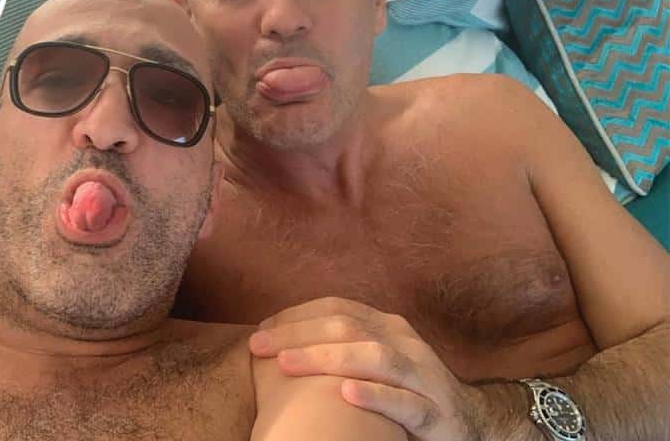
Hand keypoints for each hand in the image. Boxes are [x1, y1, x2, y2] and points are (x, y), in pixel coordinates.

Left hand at [250, 297, 486, 440]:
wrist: (473, 422)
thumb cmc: (406, 391)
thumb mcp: (376, 361)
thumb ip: (342, 347)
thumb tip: (282, 344)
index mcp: (387, 326)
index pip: (337, 309)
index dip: (296, 316)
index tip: (261, 330)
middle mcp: (405, 343)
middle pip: (347, 328)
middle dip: (298, 335)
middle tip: (259, 346)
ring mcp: (423, 376)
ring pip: (374, 358)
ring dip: (327, 359)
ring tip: (288, 364)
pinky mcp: (436, 413)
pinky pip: (405, 403)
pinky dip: (376, 397)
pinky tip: (347, 394)